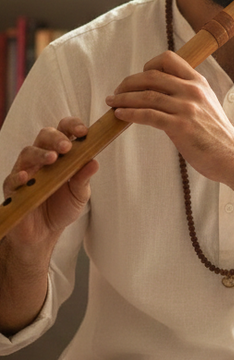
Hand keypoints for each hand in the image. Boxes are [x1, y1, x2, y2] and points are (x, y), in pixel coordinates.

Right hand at [3, 117, 98, 246]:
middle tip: (67, 147)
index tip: (83, 131)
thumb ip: (84, 178)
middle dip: (56, 138)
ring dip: (40, 154)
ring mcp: (26, 171)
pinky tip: (26, 177)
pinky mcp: (13, 188)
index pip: (64, 131)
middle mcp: (42, 158)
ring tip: (52, 159)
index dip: (72, 126)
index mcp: (61, 154)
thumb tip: (94, 162)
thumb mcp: (79, 194)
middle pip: (45, 136)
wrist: (44, 233)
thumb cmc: (63, 207)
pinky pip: (12, 178)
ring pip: (28, 152)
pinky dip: (19, 176)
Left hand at [105, 51, 233, 181]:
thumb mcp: (207, 104)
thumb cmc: (217, 135)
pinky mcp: (180, 127)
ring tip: (112, 103)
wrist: (233, 156)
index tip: (138, 79)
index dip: (148, 65)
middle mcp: (192, 91)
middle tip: (117, 92)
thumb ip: (188, 94)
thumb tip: (163, 92)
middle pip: (151, 76)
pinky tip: (120, 115)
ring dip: (124, 98)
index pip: (168, 59)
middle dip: (128, 83)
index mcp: (198, 82)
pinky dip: (130, 114)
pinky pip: (148, 115)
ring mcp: (187, 108)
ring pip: (146, 95)